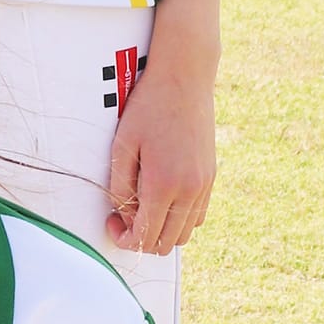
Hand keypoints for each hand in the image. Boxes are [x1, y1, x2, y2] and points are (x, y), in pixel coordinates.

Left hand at [107, 39, 216, 256]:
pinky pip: (198, 216)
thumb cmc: (147, 108)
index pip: (145, 237)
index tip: (112, 224)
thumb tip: (124, 216)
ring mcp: (204, 185)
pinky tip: (162, 201)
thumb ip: (119, 188)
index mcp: (163, 184)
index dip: (125, 240)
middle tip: (123, 219)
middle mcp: (189, 190)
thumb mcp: (122, 146)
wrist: (184, 79)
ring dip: (162, 231)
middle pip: (166, 243)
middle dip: (141, 240)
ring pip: (184, 234)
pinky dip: (179, 219)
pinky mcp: (211, 177)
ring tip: (142, 209)